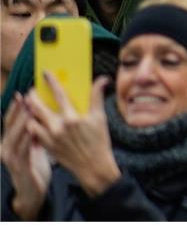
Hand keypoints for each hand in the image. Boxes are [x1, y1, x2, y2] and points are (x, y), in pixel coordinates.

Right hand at [1, 95, 52, 219]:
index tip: (21, 94)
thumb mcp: (33, 147)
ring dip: (22, 122)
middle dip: (18, 111)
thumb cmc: (34, 167)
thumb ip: (35, 132)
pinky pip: (22, 151)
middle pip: (10, 126)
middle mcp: (6, 148)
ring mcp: (11, 158)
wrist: (32, 192)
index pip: (11, 121)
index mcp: (10, 142)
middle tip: (26, 97)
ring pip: (14, 136)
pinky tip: (33, 131)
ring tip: (30, 110)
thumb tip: (42, 114)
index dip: (15, 107)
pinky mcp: (19, 167)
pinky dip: (27, 140)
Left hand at [24, 75, 120, 197]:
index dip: (52, 82)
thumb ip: (97, 97)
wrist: (92, 167)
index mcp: (72, 118)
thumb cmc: (99, 142)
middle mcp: (58, 127)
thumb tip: (102, 79)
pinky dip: (32, 125)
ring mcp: (50, 138)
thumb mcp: (100, 118)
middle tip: (31, 91)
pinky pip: (34, 133)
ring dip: (29, 111)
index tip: (45, 73)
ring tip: (29, 106)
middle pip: (38, 107)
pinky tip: (33, 121)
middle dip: (32, 97)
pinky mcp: (47, 146)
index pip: (59, 94)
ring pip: (32, 120)